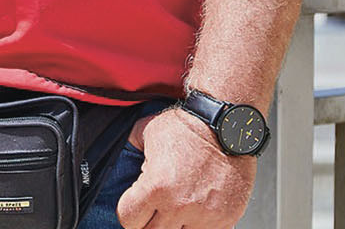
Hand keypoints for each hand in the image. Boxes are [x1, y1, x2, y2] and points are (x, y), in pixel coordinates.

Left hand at [117, 107, 256, 228]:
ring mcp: (204, 216)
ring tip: (176, 208)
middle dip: (149, 221)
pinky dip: (197, 226)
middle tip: (154, 208)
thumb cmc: (190, 127)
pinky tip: (194, 211)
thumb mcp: (146, 131)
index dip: (129, 211)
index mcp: (156, 187)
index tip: (135, 204)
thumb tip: (115, 156)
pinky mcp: (225, 219)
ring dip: (174, 225)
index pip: (129, 220)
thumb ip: (128, 149)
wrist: (229, 126)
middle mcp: (180, 206)